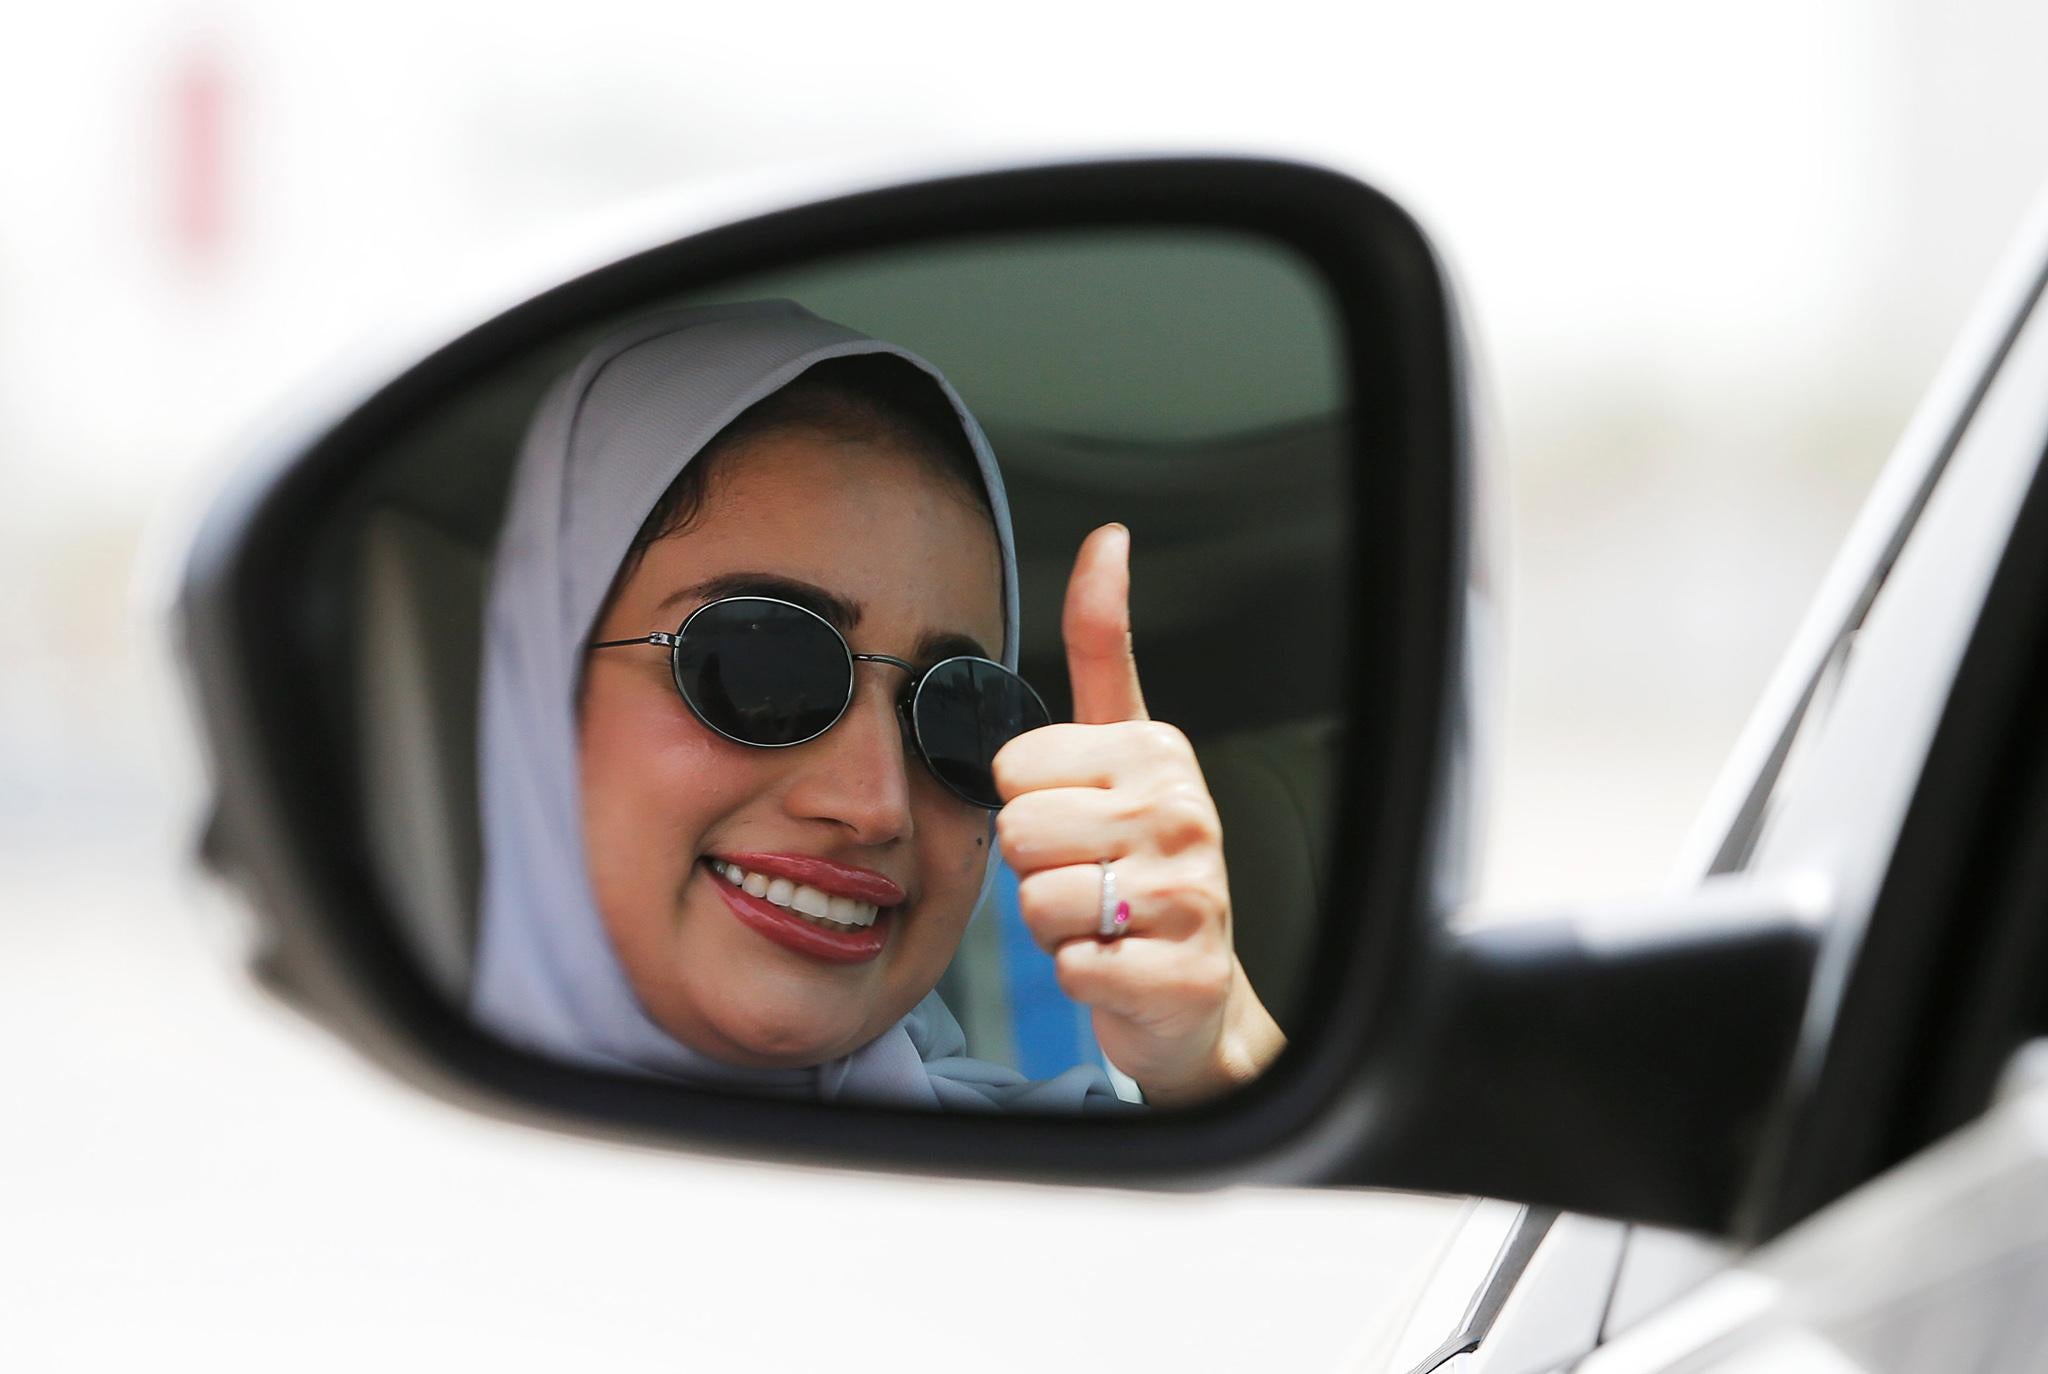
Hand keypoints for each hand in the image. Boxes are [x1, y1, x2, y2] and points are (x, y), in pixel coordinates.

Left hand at [991, 524, 1284, 1105]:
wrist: (1196, 991)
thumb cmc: (1143, 863)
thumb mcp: (1124, 746)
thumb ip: (1101, 644)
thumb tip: (1107, 537)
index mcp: (1157, 751)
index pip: (1015, 769)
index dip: (1027, 805)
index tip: (1077, 822)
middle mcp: (1183, 813)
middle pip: (1020, 832)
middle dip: (1036, 866)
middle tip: (1086, 878)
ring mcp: (1190, 896)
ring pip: (1038, 901)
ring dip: (1054, 926)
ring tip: (1100, 922)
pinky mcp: (1184, 974)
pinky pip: (1073, 968)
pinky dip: (1080, 976)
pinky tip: (1118, 967)